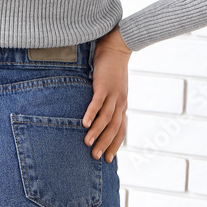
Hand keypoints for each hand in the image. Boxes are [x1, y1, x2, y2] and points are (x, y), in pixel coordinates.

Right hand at [82, 24, 131, 163]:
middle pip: (113, 128)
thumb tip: (98, 118)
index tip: (107, 159)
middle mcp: (120, 103)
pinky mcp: (104, 85)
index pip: (120, 130)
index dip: (115, 145)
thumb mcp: (113, 90)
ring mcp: (113, 94)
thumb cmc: (112, 70)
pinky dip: (91, 114)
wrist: (118, 47)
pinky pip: (97, 103)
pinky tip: (84, 124)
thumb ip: (107, 104)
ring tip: (87, 143)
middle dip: (105, 144)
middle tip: (95, 157)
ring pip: (106, 118)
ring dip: (97, 132)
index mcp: (122, 106)